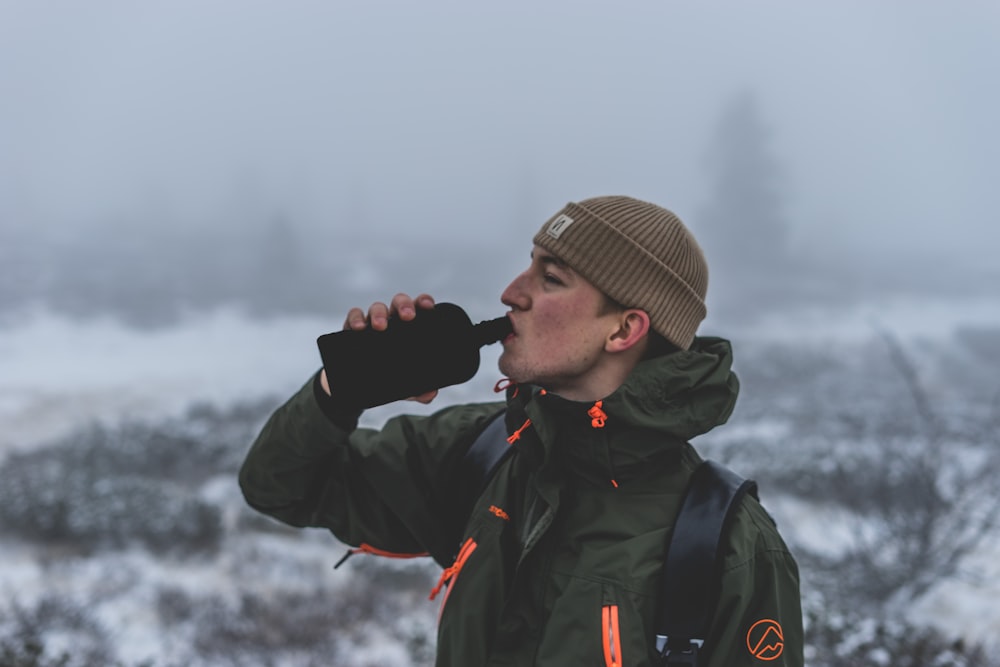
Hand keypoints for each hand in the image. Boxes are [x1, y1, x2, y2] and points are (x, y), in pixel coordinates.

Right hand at [319, 293, 438, 402]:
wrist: (355, 383)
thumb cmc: (386, 374)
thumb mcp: (403, 385)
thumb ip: (418, 389)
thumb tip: (430, 394)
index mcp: (408, 327)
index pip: (418, 307)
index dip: (423, 302)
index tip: (429, 307)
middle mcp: (392, 320)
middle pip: (399, 302)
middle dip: (404, 305)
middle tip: (408, 317)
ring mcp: (371, 322)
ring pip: (377, 308)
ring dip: (379, 314)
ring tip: (380, 327)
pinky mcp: (351, 328)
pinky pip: (353, 316)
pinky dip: (356, 319)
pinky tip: (359, 328)